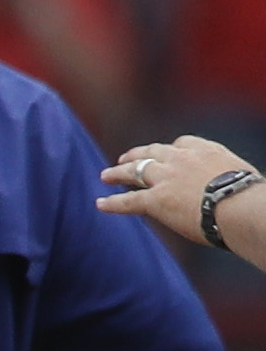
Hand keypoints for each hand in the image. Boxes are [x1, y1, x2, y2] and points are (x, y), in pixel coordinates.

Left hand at [98, 136, 256, 259]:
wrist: (242, 208)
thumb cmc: (251, 198)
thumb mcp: (242, 177)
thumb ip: (229, 179)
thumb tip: (234, 192)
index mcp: (207, 152)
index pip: (183, 143)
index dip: (170, 149)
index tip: (165, 151)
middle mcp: (182, 160)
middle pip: (154, 152)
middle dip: (139, 154)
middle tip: (126, 158)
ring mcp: (166, 178)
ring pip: (135, 171)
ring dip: (118, 172)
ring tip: (106, 175)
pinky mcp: (156, 199)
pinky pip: (128, 200)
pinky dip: (113, 202)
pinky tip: (100, 203)